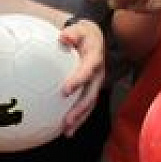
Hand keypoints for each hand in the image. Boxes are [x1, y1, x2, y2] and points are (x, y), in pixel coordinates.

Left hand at [57, 19, 104, 134]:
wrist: (96, 39)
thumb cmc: (83, 34)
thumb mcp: (79, 29)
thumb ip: (72, 33)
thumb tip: (63, 37)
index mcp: (94, 60)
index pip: (87, 71)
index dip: (78, 81)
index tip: (65, 90)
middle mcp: (97, 75)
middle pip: (90, 95)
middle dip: (80, 109)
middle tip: (67, 120)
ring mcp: (95, 85)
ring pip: (89, 105)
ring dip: (79, 119)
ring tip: (67, 131)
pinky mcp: (90, 91)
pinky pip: (85, 106)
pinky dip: (78, 119)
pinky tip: (66, 131)